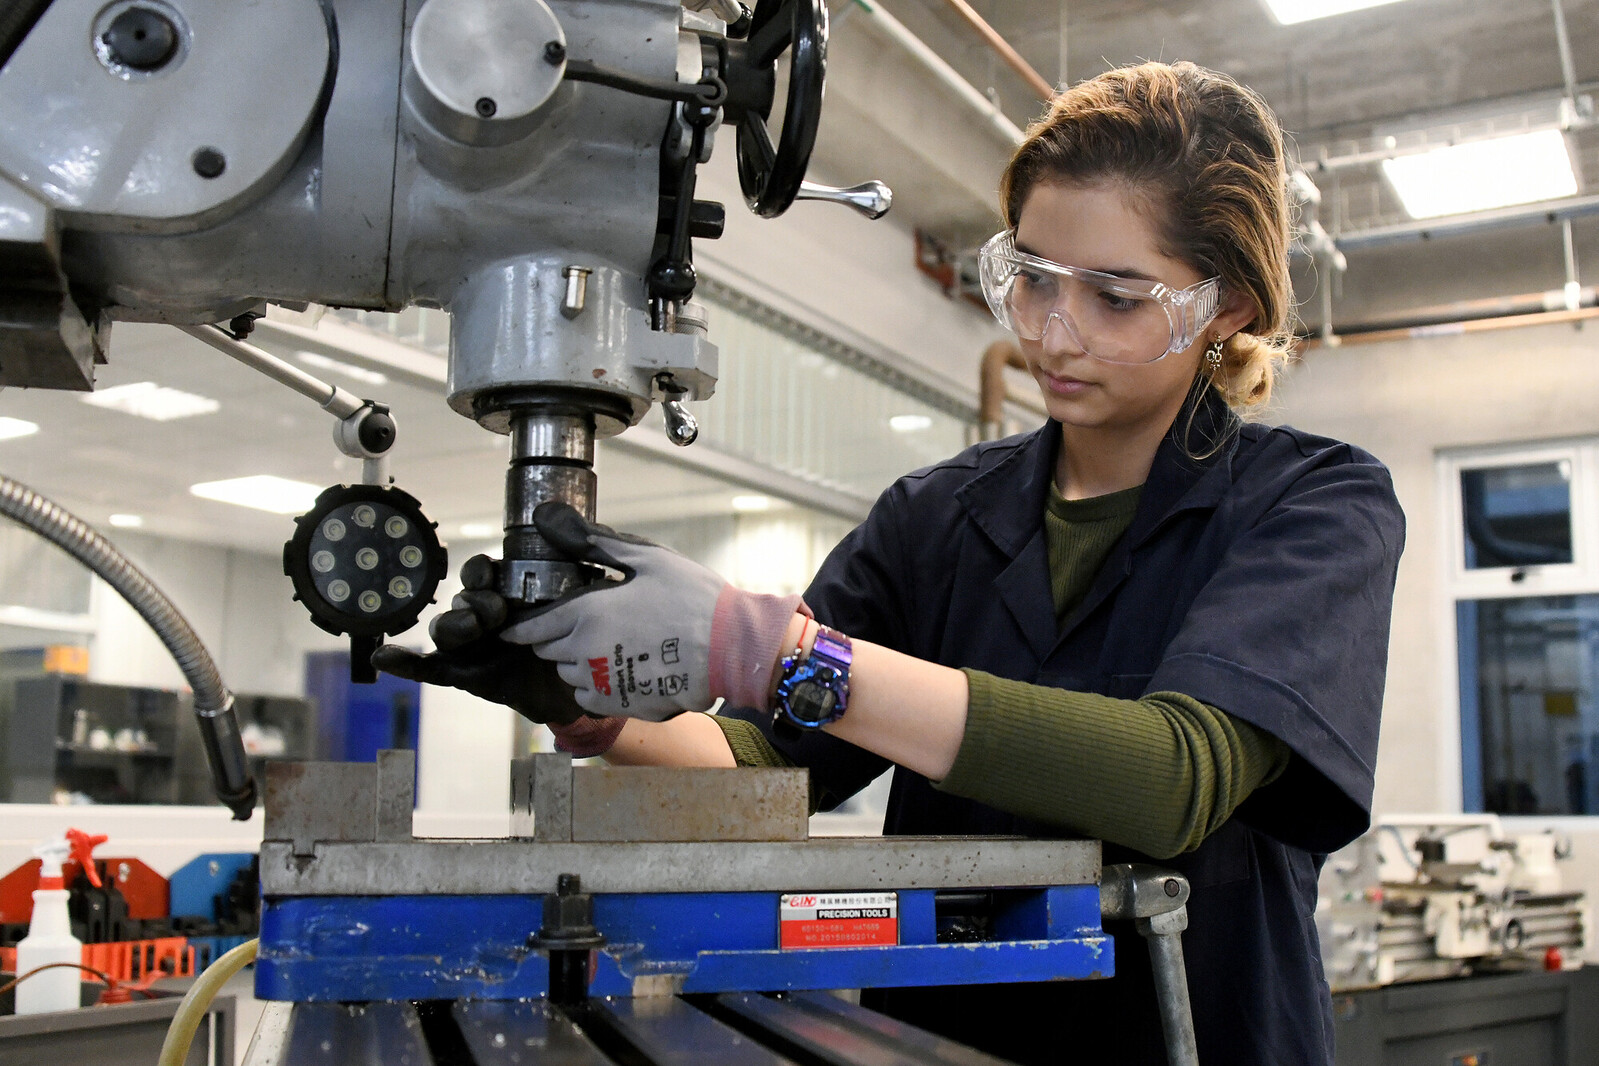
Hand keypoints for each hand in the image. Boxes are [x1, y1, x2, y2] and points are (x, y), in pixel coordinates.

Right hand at [371, 554, 585, 726]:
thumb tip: (558, 516)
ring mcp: (471, 645)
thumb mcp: (586, 595)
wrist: (588, 686)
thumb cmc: (582, 635)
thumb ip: (575, 555)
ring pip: (446, 628)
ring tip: (473, 630)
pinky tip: (384, 655)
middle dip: (475, 601)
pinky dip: (405, 662)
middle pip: (462, 598)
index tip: (493, 576)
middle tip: (497, 612)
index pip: (482, 572)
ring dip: (454, 625)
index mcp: (508, 592)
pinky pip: (428, 667)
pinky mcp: (464, 674)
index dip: (482, 572)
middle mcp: (484, 614)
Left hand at [502, 504, 726, 720]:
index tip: (514, 627)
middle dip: (556, 637)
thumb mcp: (647, 558)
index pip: (532, 627)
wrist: (732, 647)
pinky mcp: (620, 704)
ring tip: (608, 644)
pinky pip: (587, 698)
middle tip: (585, 623)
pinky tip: (618, 669)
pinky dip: (594, 686)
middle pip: (548, 650)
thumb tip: (550, 520)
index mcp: (588, 613)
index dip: (520, 627)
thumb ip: (595, 544)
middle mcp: (586, 652)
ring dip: (576, 660)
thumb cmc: (694, 598)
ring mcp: (602, 682)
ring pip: (567, 674)